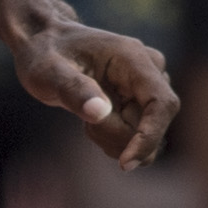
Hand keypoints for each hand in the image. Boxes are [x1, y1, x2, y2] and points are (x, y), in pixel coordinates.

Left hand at [16, 24, 178, 168]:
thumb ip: (73, 90)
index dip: (149, 137)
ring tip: (85, 114)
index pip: (162, 104)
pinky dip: (111, 137)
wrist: (46, 43)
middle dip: (114, 135)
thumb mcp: (48, 72)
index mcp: (133, 59)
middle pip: (151, 125)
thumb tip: (99, 113)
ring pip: (142, 135)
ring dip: (111, 137)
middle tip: (84, 124)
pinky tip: (92, 118)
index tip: (125, 163)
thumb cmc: (45, 53)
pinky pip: (135, 135)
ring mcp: (148, 87)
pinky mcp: (142, 101)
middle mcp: (150, 71)